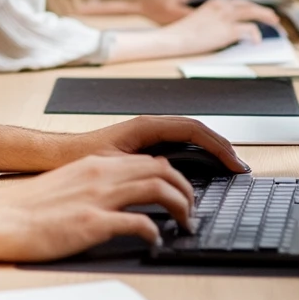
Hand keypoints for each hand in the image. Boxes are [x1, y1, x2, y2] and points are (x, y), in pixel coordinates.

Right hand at [0, 154, 195, 268]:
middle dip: (187, 190)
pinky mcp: (92, 223)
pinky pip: (139, 223)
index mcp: (98, 164)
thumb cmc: (31, 207)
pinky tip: (156, 241)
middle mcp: (102, 174)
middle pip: (162, 169)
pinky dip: (155, 232)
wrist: (1, 219)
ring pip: (159, 190)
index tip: (185, 191)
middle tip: (193, 209)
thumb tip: (125, 193)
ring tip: (187, 225)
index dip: (176, 175)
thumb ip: (98, 183)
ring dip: (181, 208)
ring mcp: (98, 197)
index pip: (151, 159)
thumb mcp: (71, 184)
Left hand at [60, 115, 249, 172]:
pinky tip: (205, 166)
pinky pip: (181, 142)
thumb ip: (142, 167)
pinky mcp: (146, 142)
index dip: (217, 144)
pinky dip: (198, 151)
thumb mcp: (115, 164)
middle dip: (220, 146)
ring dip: (211, 148)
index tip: (233, 162)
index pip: (193, 128)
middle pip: (196, 129)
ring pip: (190, 135)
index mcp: (146, 125)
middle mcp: (150, 125)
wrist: (59, 155)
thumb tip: (169, 174)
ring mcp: (149, 132)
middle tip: (239, 166)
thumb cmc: (82, 157)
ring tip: (228, 166)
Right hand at [158, 0, 278, 53]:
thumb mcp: (199, 20)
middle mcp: (222, 6)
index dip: (250, 7)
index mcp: (214, 2)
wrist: (175, 38)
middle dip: (262, 10)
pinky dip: (256, 34)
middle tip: (272, 16)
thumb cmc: (182, 33)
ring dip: (266, 16)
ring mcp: (226, 17)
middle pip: (248, 5)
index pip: (238, 3)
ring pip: (253, 12)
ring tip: (274, 22)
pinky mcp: (229, 30)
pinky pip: (250, 29)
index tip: (256, 12)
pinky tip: (257, 41)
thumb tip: (227, 29)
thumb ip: (214, 20)